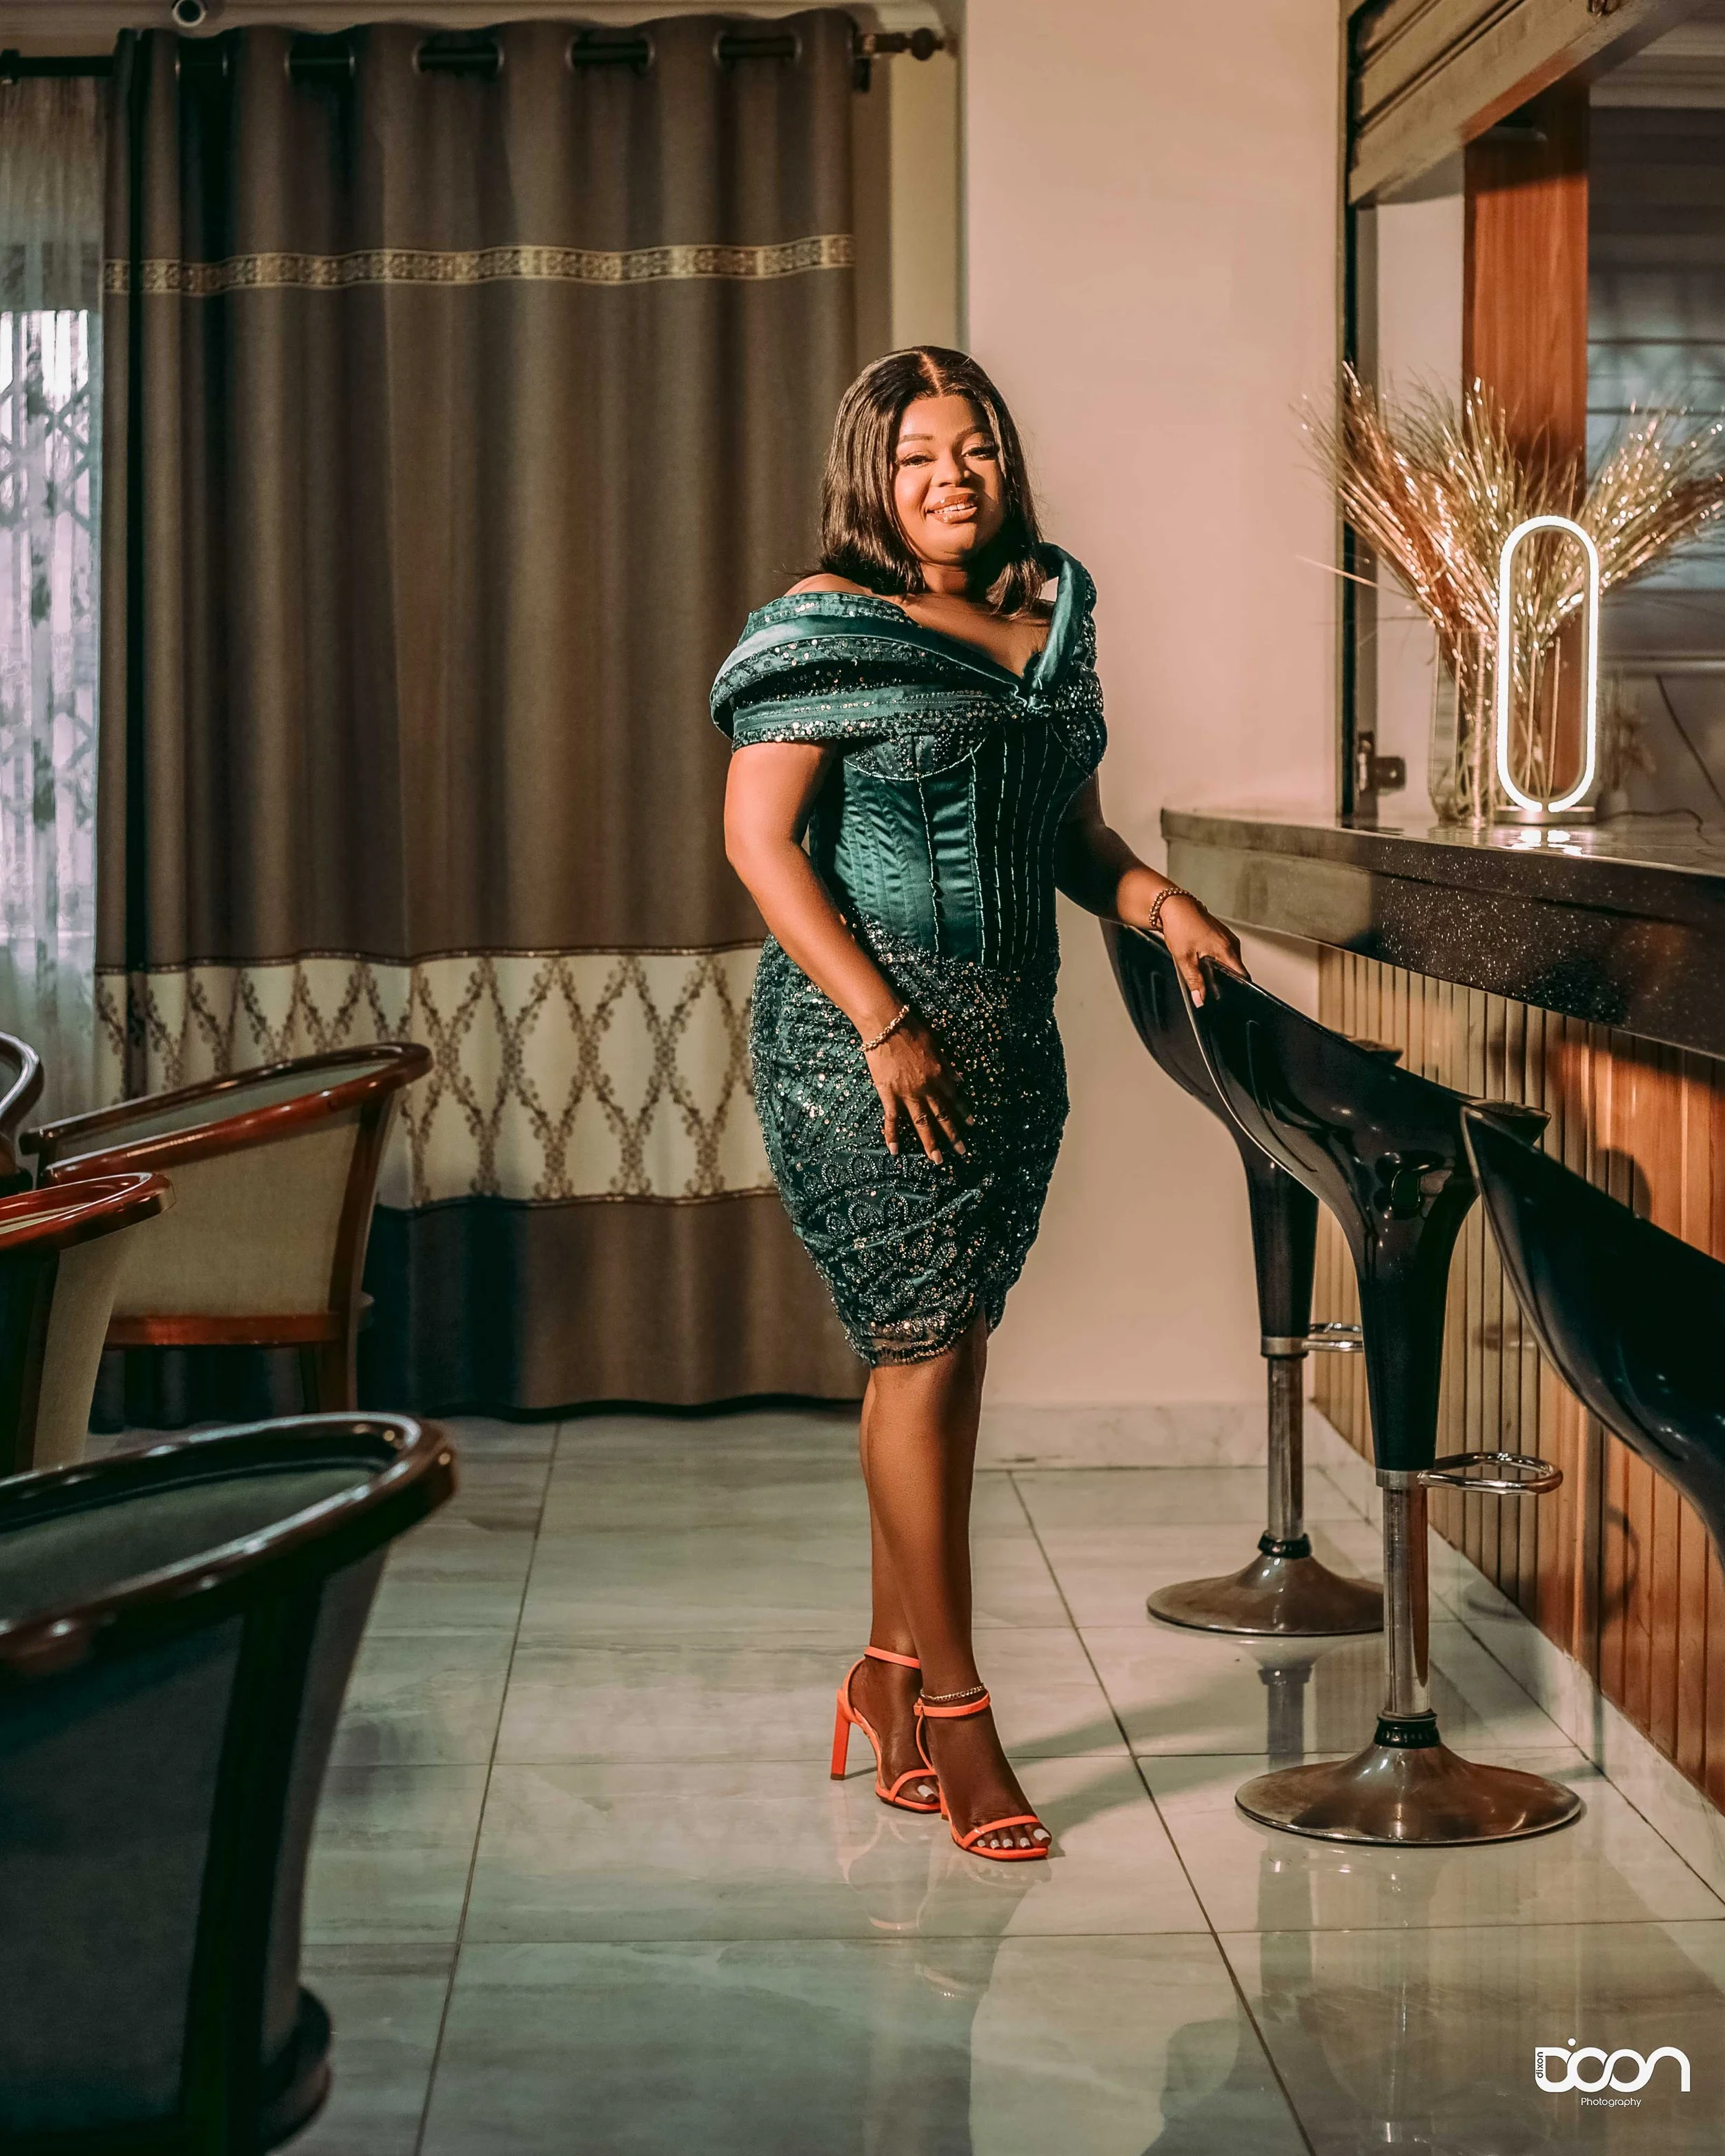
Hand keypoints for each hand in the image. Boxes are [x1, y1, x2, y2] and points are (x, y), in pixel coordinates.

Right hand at [863, 1015, 971, 1163]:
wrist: (887, 1025)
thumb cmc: (912, 1030)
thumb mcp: (937, 1046)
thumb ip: (948, 1066)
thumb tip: (960, 1080)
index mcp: (940, 1075)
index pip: (954, 1098)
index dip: (963, 1111)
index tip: (972, 1124)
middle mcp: (927, 1088)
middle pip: (942, 1116)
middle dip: (954, 1135)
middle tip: (963, 1152)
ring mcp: (908, 1094)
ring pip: (922, 1123)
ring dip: (930, 1143)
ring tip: (937, 1160)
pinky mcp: (889, 1095)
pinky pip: (892, 1119)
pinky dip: (893, 1136)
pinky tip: (896, 1151)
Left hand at [1158, 893, 1248, 1005]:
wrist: (1174, 906)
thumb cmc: (1180, 926)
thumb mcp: (1184, 959)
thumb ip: (1194, 981)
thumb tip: (1200, 999)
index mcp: (1226, 949)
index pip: (1242, 975)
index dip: (1238, 987)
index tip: (1229, 995)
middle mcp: (1231, 942)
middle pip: (1236, 969)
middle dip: (1226, 979)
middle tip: (1210, 985)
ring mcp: (1227, 937)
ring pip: (1230, 960)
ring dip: (1220, 968)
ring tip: (1204, 970)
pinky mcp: (1221, 934)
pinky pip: (1225, 951)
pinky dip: (1217, 958)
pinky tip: (1203, 958)